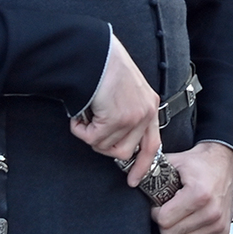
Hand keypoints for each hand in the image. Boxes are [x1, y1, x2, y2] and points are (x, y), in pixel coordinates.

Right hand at [69, 37, 159, 187]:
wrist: (95, 54)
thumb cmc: (105, 68)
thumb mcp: (126, 91)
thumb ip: (129, 114)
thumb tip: (117, 141)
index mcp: (150, 106)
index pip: (152, 145)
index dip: (142, 165)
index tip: (134, 180)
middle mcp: (146, 113)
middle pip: (125, 152)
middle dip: (104, 146)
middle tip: (92, 129)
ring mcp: (133, 117)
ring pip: (106, 147)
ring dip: (91, 135)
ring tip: (87, 116)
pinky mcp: (117, 118)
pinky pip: (93, 139)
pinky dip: (80, 129)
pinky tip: (80, 114)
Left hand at [153, 141, 232, 233]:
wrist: (224, 164)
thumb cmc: (200, 164)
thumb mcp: (174, 161)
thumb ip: (151, 169)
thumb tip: (133, 178)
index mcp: (199, 194)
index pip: (164, 220)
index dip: (156, 213)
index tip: (159, 205)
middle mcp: (211, 211)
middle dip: (164, 223)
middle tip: (169, 210)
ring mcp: (218, 224)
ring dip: (176, 232)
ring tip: (180, 215)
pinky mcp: (221, 232)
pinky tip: (189, 224)